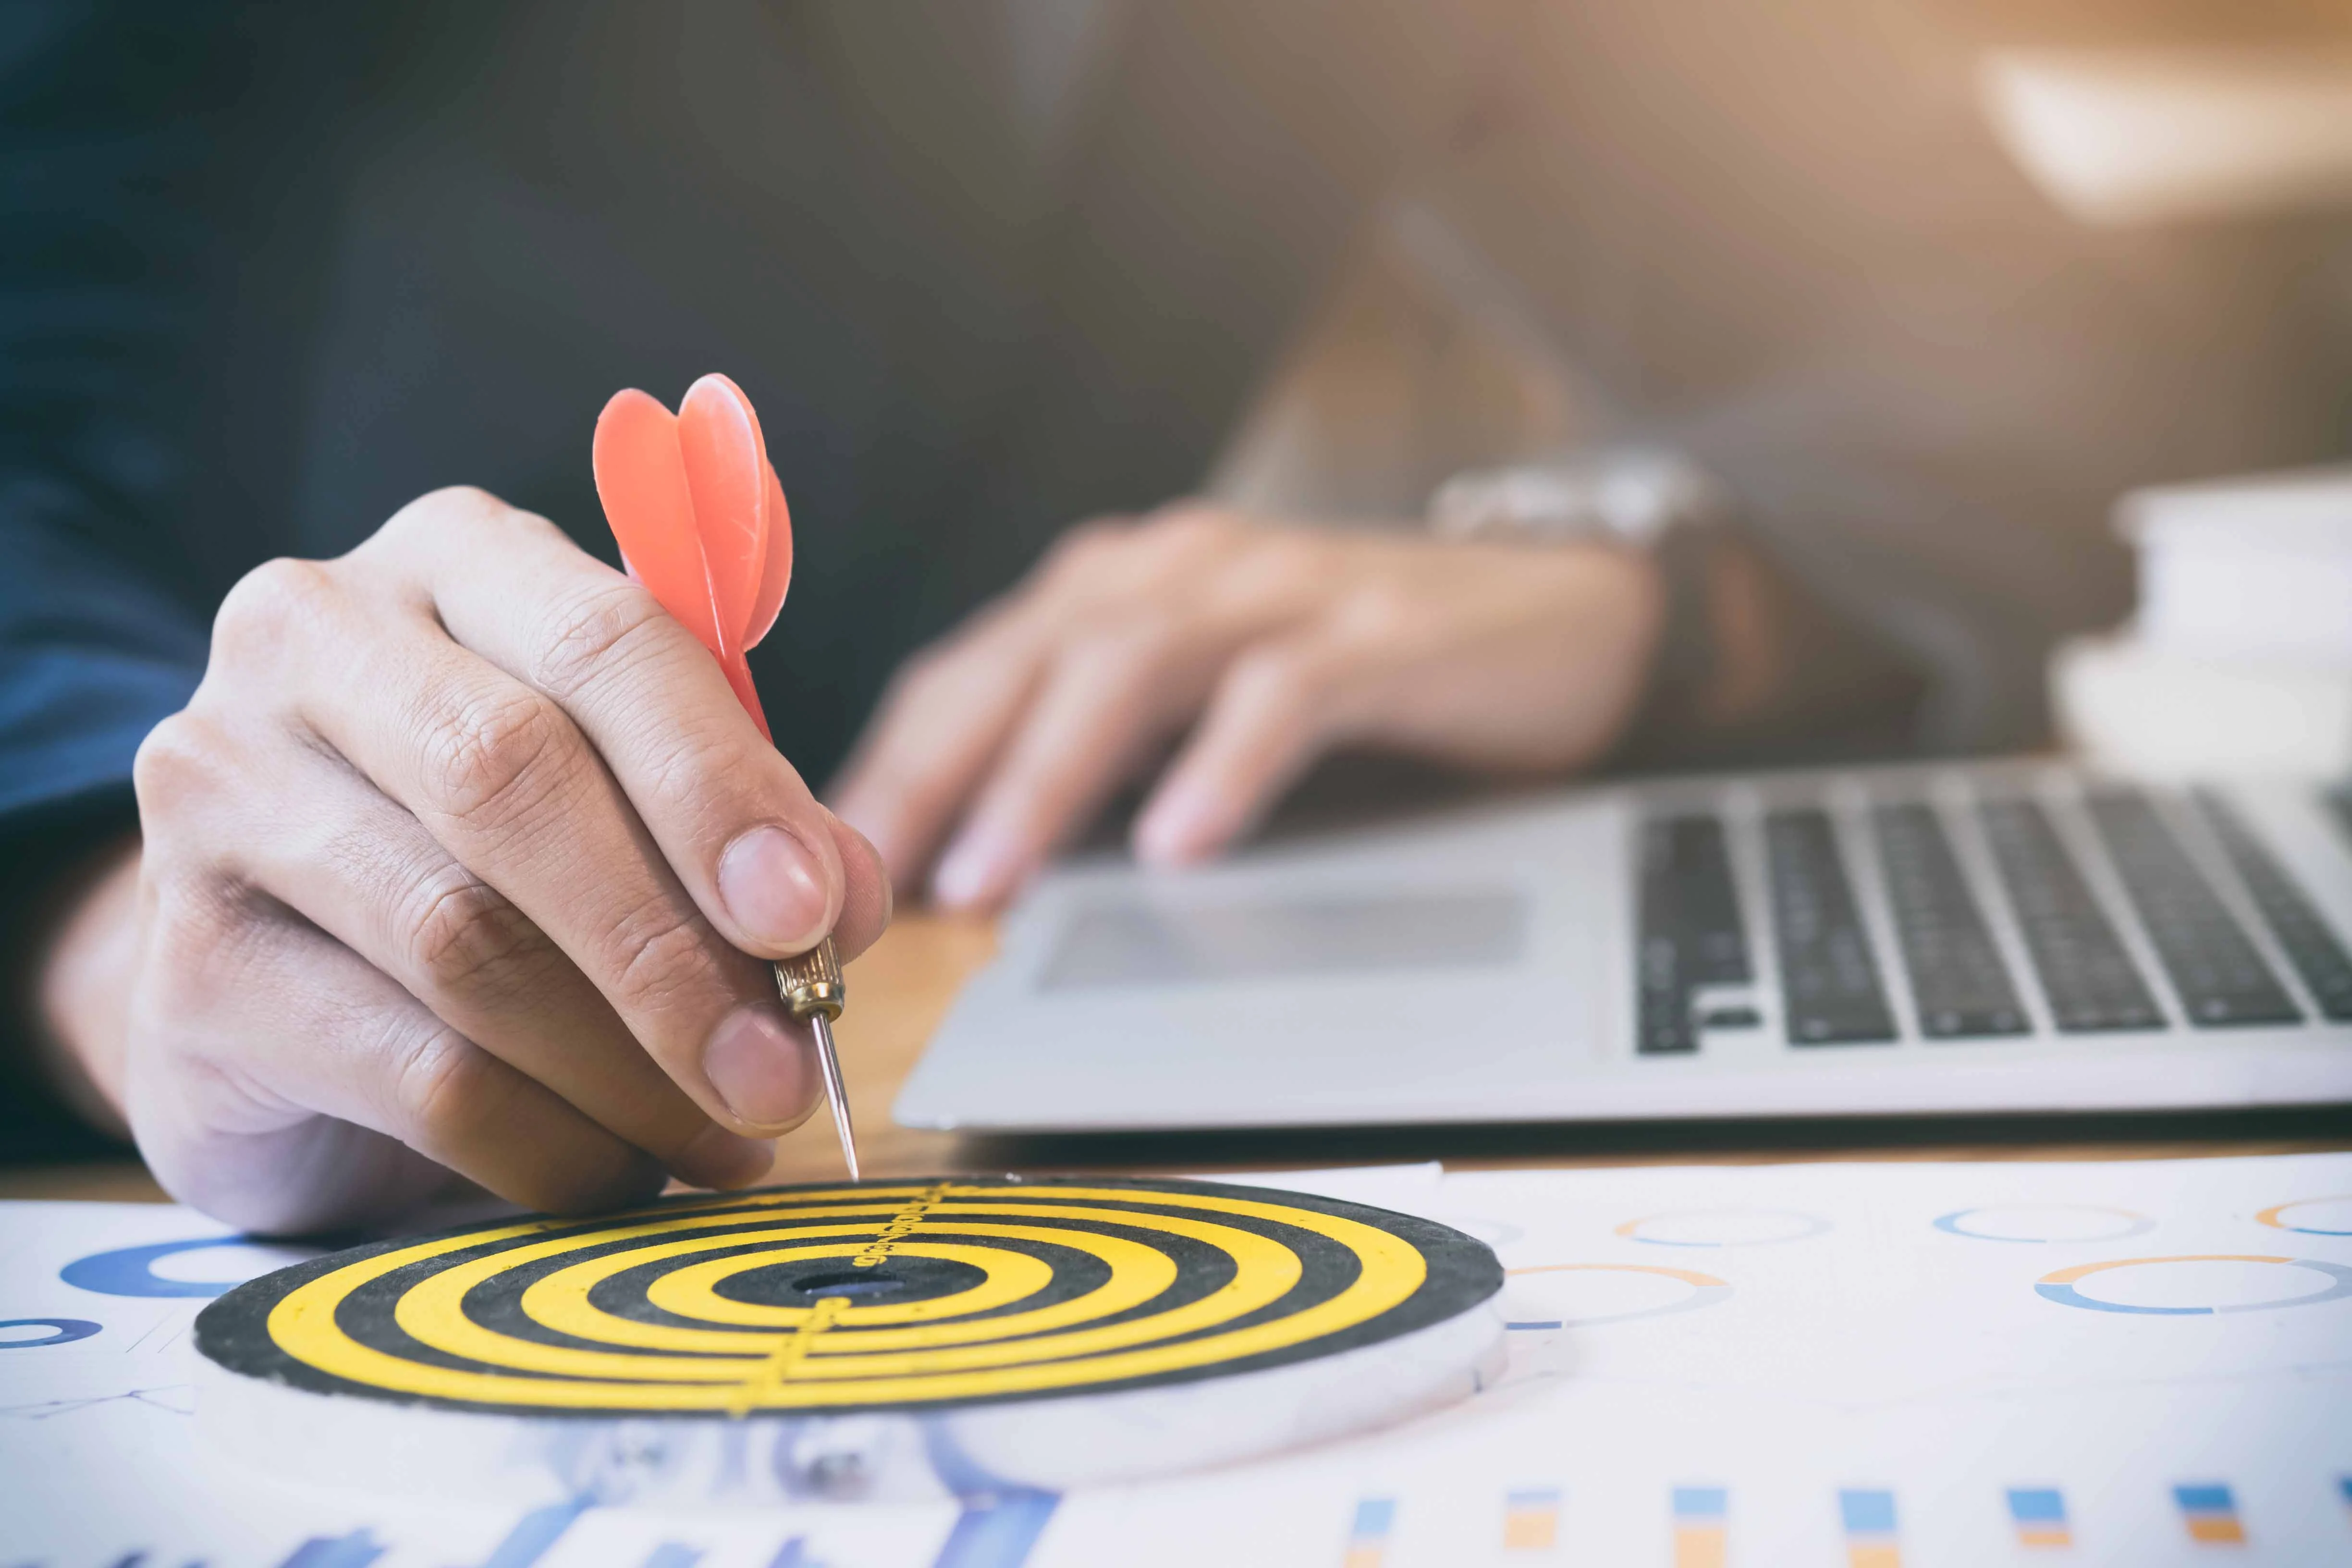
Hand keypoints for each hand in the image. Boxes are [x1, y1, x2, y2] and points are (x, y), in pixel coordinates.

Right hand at [40, 487, 888, 1233]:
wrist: (278, 965)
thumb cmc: (496, 852)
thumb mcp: (633, 800)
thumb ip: (746, 828)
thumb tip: (848, 902)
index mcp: (451, 560)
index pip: (602, 640)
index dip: (716, 783)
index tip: (809, 913)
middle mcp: (312, 640)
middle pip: (512, 781)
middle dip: (672, 943)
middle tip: (782, 1065)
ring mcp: (221, 794)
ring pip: (464, 942)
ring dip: (629, 1065)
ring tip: (728, 1131)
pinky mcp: (188, 968)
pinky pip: (412, 1072)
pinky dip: (548, 1141)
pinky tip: (621, 1169)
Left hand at [833, 505, 1661, 907]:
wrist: (1555, 615)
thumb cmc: (1354, 672)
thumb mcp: (1202, 704)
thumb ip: (1098, 754)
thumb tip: (969, 862)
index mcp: (1121, 590)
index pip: (972, 671)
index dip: (891, 765)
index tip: (819, 865)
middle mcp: (1182, 570)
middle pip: (1024, 658)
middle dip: (934, 771)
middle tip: (867, 879)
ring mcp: (1282, 592)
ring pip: (1132, 665)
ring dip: (1047, 775)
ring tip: (990, 879)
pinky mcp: (1379, 632)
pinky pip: (1283, 693)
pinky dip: (1222, 766)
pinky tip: (1178, 844)